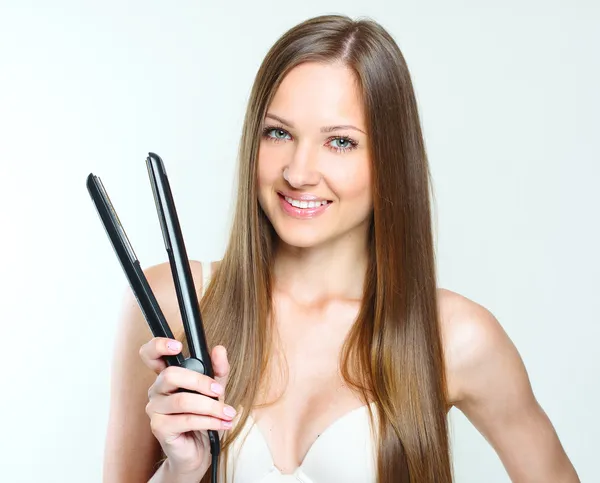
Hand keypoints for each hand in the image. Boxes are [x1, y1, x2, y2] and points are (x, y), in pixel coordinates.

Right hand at [140, 338, 231, 476]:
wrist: (199, 451)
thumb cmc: (204, 418)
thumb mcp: (215, 390)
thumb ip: (218, 370)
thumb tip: (219, 349)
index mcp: (167, 376)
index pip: (150, 355)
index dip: (158, 346)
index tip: (177, 346)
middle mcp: (156, 390)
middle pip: (171, 375)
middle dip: (200, 382)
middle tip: (219, 391)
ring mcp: (154, 409)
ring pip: (182, 400)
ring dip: (211, 407)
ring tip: (228, 413)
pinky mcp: (159, 427)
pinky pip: (185, 420)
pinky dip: (209, 421)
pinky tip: (222, 423)